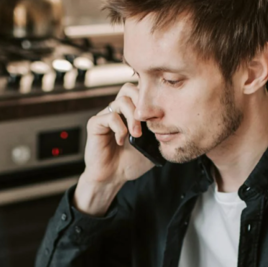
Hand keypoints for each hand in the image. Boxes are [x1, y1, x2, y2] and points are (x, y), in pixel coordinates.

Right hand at [75, 83, 153, 215]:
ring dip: (133, 118)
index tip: (159, 118)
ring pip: (121, 101)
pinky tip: (121, 141)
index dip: (150, 100)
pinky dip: (119, 128)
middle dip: (142, 104)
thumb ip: (159, 133)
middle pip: (129, 89)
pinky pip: (110, 117)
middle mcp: (118, 111)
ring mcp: (106, 116)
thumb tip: (172, 122)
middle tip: (148, 122)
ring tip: (137, 135)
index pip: (140, 92)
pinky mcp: (95, 124)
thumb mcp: (151, 147)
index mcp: (130, 113)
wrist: (112, 177)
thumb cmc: (130, 163)